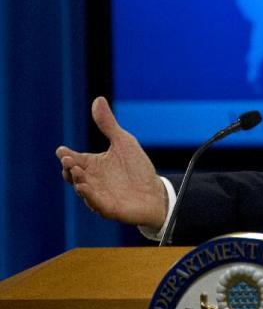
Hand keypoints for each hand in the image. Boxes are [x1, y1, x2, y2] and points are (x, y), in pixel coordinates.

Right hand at [56, 97, 167, 229]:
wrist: (155, 192)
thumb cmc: (136, 168)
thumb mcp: (123, 142)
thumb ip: (108, 125)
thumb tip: (98, 99)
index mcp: (92, 165)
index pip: (74, 159)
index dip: (66, 155)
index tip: (62, 150)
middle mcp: (92, 181)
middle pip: (74, 174)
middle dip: (69, 168)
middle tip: (68, 160)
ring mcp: (99, 195)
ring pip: (83, 189)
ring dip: (78, 181)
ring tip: (77, 171)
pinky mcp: (109, 208)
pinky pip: (96, 204)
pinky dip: (89, 196)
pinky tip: (84, 188)